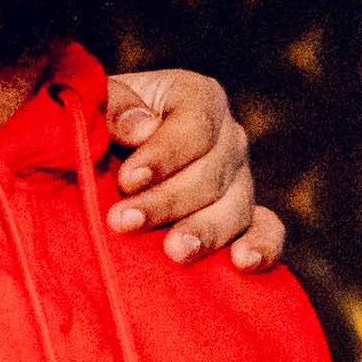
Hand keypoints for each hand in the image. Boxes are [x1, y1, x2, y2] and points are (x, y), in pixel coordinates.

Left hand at [104, 67, 286, 270]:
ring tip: (174, 252)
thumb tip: (143, 127)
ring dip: (204, 232)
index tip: (128, 180)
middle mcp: (227, 138)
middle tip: (124, 222)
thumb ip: (112, 107)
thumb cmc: (95, 131)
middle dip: (167, 201)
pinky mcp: (245, 220)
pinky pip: (267, 231)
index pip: (195, 124)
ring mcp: (240, 181)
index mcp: (196, 98)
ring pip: (236, 207)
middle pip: (213, 172)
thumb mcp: (94, 107)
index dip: (164, 154)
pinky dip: (262, 247)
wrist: (99, 168)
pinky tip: (242, 263)